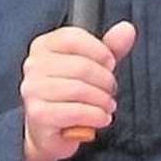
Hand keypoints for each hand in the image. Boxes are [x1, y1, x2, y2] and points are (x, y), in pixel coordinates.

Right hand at [21, 19, 136, 160]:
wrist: (50, 132)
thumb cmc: (70, 95)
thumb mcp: (92, 65)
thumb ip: (110, 46)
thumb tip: (126, 29)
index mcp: (43, 46)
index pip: (73, 38)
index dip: (99, 51)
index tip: (109, 64)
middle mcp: (33, 65)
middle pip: (81, 66)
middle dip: (105, 81)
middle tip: (110, 91)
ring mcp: (33, 90)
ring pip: (80, 90)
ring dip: (102, 100)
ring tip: (107, 106)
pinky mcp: (38, 114)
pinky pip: (76, 112)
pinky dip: (96, 116)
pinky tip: (101, 118)